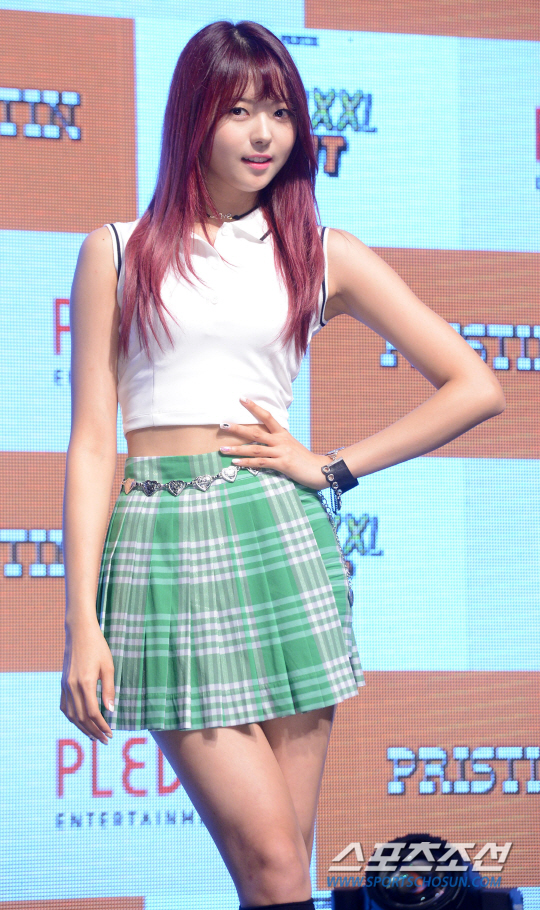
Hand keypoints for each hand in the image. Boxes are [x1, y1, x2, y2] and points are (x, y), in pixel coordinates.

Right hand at [60, 622, 114, 744]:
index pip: (93, 713)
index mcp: (85, 683)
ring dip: (82, 728)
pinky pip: (65, 706)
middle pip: (82, 718)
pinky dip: (72, 718)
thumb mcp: (109, 666)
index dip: (102, 726)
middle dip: (94, 731)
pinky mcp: (62, 683)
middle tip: (104, 740)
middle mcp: (72, 687)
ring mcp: (65, 686)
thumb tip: (111, 711)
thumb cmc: (97, 647)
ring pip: (71, 715)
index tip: (110, 734)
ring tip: (93, 736)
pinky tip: (79, 722)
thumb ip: (110, 689)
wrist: (79, 632)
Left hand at [220, 397, 331, 490]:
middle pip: (256, 431)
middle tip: (223, 425)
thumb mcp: (290, 445)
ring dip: (237, 449)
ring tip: (223, 449)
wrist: (319, 469)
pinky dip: (247, 462)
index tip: (242, 399)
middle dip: (238, 428)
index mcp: (282, 433)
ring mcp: (281, 452)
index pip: (267, 416)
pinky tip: (236, 462)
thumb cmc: (303, 459)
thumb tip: (262, 440)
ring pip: (255, 448)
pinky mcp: (281, 464)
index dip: (254, 407)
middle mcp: (281, 440)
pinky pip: (260, 463)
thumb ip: (277, 441)